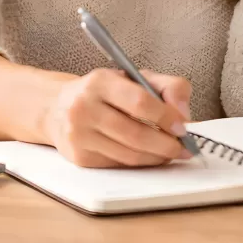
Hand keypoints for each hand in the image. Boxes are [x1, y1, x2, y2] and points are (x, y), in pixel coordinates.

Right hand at [40, 69, 192, 167]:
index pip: (140, 102)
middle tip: (184, 147)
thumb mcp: (134, 77)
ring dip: (156, 157)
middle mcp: (84, 107)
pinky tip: (149, 156)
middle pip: (136, 134)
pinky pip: (118, 164)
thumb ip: (168, 86)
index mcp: (100, 82)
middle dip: (166, 144)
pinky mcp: (79, 157)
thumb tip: (183, 114)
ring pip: (128, 154)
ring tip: (170, 152)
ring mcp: (79, 135)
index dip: (166, 117)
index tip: (183, 127)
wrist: (57, 108)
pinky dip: (139, 163)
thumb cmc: (103, 92)